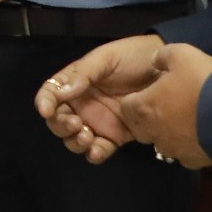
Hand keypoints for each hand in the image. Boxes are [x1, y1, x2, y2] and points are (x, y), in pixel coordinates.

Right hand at [35, 34, 163, 162]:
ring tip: (88, 137)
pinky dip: (94, 154)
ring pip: (74, 139)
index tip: (46, 110)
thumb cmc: (134, 56)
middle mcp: (82, 104)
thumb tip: (63, 92)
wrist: (167, 70)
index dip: (44, 102)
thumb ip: (84, 73)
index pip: (51, 93)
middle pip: (58, 121)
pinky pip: (99, 150)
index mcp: (75, 82)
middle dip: (61, 126)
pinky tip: (98, 151)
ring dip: (75, 141)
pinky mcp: (115, 136)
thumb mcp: (107, 57)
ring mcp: (98, 122)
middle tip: (75, 123)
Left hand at [118, 43, 211, 168]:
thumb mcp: (181, 54)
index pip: (126, 107)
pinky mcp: (193, 160)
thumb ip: (162, 56)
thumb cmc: (203, 82)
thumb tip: (153, 60)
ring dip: (168, 132)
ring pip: (162, 142)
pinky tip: (200, 133)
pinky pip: (184, 153)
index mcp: (145, 108)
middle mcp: (154, 133)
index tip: (150, 92)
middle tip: (167, 104)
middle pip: (141, 128)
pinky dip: (188, 144)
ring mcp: (174, 150)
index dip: (136, 99)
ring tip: (186, 118)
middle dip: (148, 118)